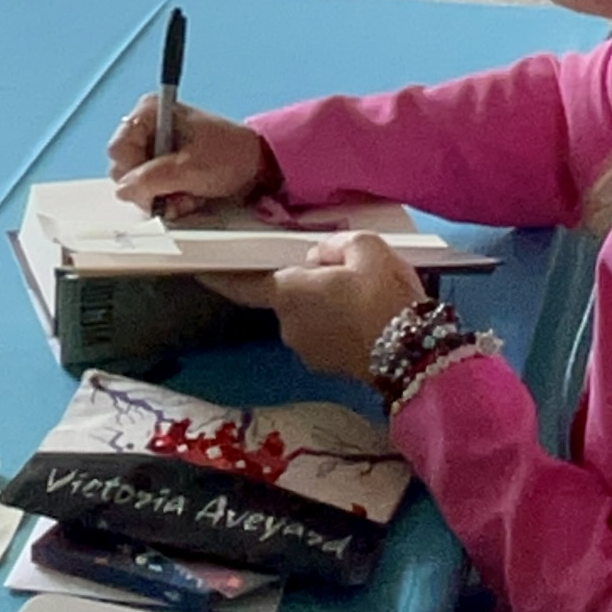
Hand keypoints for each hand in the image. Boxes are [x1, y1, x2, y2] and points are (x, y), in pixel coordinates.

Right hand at [107, 96, 276, 220]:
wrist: (259, 166)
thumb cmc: (230, 155)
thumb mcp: (189, 169)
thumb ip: (151, 180)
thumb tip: (123, 190)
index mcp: (150, 112)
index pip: (118, 149)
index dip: (134, 171)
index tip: (157, 182)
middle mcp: (148, 127)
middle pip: (124, 169)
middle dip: (150, 188)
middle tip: (176, 191)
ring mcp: (155, 148)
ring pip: (137, 184)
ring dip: (162, 197)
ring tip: (188, 195)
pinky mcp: (164, 166)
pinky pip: (151, 190)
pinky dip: (169, 199)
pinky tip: (189, 197)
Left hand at [208, 233, 428, 385]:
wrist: (413, 352)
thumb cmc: (382, 295)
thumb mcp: (364, 247)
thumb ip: (334, 245)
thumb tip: (321, 257)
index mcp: (287, 293)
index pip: (243, 284)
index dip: (221, 276)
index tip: (198, 271)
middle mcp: (287, 325)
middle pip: (288, 295)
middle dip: (307, 284)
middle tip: (345, 273)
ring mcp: (305, 349)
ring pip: (308, 316)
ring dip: (325, 305)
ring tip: (364, 297)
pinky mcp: (326, 365)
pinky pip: (324, 334)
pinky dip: (337, 325)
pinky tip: (367, 319)